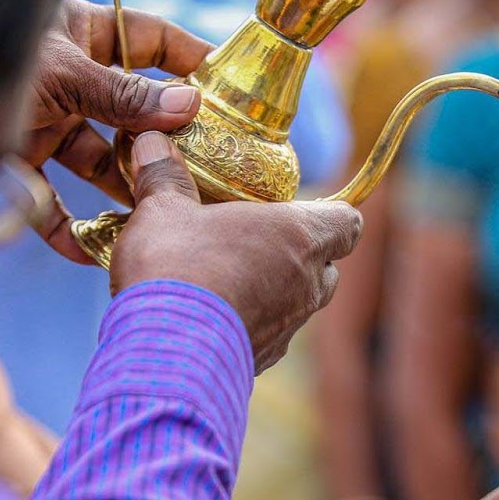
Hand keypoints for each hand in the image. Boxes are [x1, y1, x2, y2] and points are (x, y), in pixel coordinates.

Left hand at [24, 0, 212, 261]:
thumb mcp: (64, 73)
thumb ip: (126, 94)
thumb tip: (190, 105)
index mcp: (79, 32)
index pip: (149, 39)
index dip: (190, 59)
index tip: (229, 86)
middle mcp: (67, 77)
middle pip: (132, 109)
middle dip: (164, 139)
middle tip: (207, 167)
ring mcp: (44, 120)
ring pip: (99, 158)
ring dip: (125, 189)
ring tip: (158, 215)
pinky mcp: (16, 163)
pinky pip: (52, 200)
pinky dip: (68, 228)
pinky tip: (91, 251)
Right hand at [113, 132, 361, 372]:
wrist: (165, 354)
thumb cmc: (176, 269)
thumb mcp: (162, 210)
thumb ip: (164, 175)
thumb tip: (151, 140)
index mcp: (298, 236)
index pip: (348, 222)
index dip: (332, 214)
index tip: (305, 209)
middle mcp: (307, 284)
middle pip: (327, 265)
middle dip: (301, 254)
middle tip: (256, 241)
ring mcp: (289, 327)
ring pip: (300, 303)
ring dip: (275, 289)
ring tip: (229, 278)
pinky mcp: (265, 359)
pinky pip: (270, 334)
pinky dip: (251, 322)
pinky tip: (210, 316)